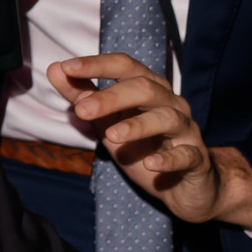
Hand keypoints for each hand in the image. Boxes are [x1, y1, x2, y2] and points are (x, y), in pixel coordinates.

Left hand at [47, 54, 251, 230]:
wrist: (185, 187)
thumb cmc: (144, 149)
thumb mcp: (108, 124)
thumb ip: (83, 97)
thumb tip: (55, 68)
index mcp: (150, 89)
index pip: (126, 66)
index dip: (98, 64)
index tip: (68, 66)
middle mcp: (171, 103)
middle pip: (145, 89)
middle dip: (112, 97)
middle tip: (82, 110)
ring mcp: (186, 130)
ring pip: (167, 118)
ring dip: (139, 125)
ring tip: (112, 136)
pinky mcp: (196, 159)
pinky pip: (186, 155)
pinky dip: (169, 159)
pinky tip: (151, 164)